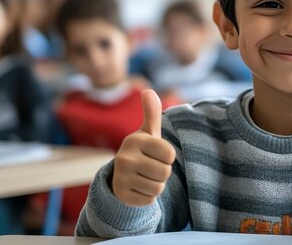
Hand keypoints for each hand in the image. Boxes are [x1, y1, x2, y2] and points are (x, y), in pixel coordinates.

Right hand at [112, 90, 174, 206]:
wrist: (122, 175)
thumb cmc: (143, 150)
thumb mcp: (148, 132)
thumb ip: (151, 113)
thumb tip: (148, 90)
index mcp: (134, 140)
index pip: (170, 154)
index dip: (168, 156)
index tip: (158, 154)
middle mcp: (124, 158)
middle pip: (165, 172)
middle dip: (163, 172)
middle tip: (152, 167)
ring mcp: (121, 178)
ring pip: (158, 188)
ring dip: (157, 184)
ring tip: (146, 176)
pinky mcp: (122, 196)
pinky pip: (150, 200)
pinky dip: (149, 196)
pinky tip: (139, 187)